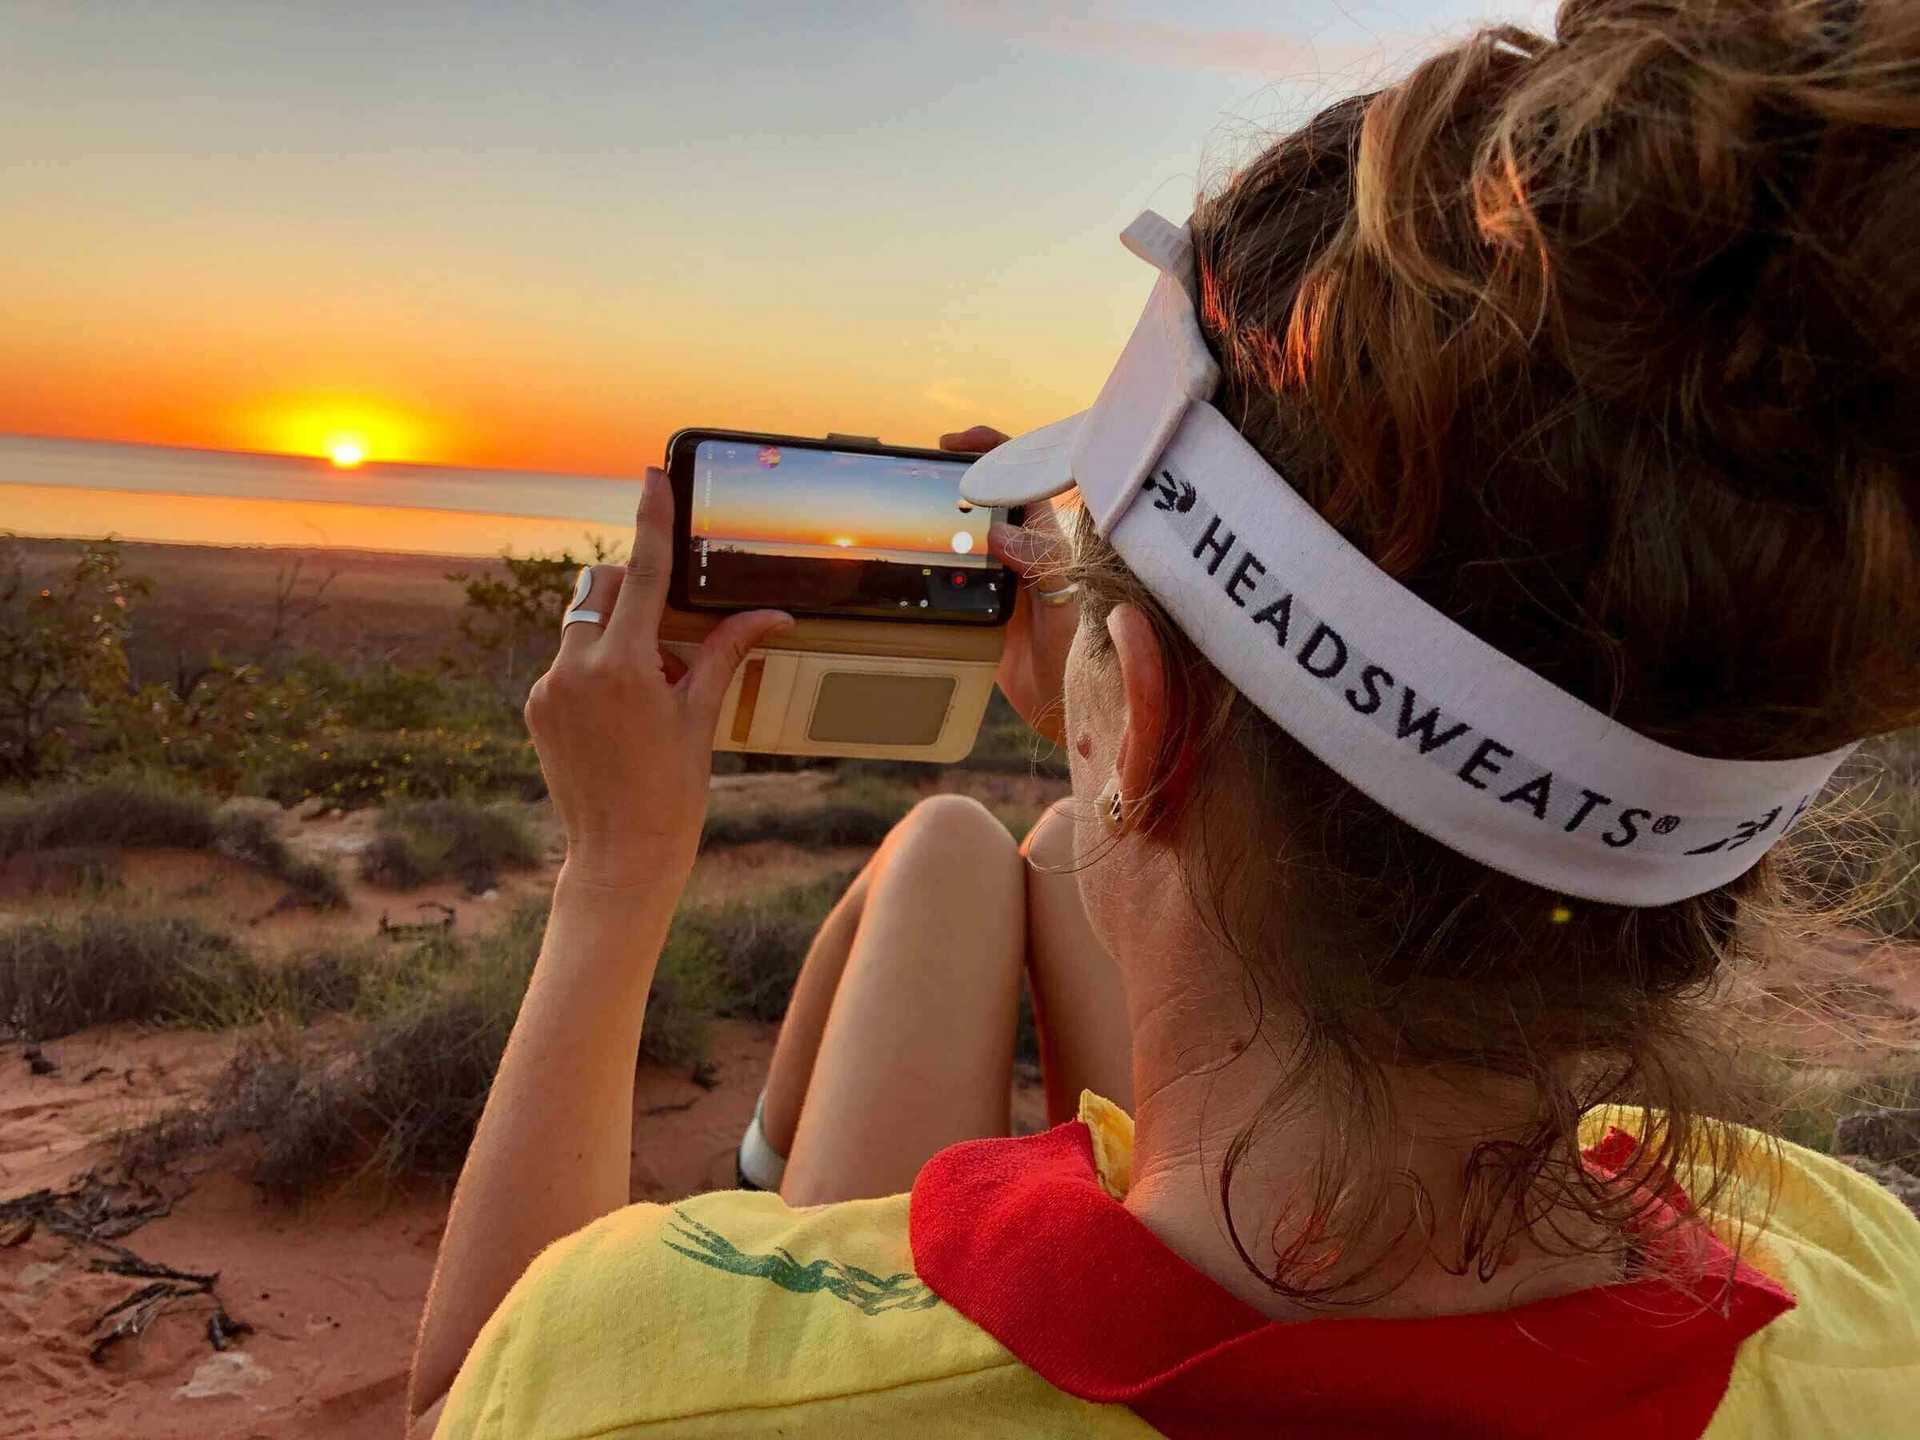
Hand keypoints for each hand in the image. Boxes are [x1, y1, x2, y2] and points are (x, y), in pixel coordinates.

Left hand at [523, 468, 792, 891]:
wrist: (620, 857)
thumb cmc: (672, 793)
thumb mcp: (702, 717)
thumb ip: (724, 653)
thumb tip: (772, 615)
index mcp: (623, 667)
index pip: (640, 574)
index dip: (649, 520)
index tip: (651, 475)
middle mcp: (575, 669)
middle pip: (600, 589)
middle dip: (631, 593)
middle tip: (668, 640)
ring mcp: (548, 688)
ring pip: (582, 625)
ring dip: (617, 637)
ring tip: (649, 695)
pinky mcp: (536, 707)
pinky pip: (568, 662)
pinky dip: (598, 670)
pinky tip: (623, 719)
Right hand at [941, 425, 1078, 746]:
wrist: (1066, 711)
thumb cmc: (1079, 656)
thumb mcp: (1064, 606)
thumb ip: (1039, 565)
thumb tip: (999, 534)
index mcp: (1047, 539)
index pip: (1023, 477)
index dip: (992, 450)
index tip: (954, 443)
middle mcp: (1021, 552)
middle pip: (986, 499)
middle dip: (953, 480)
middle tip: (918, 476)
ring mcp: (998, 579)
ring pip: (964, 534)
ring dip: (938, 521)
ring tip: (906, 514)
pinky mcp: (978, 609)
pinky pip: (951, 575)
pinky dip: (930, 562)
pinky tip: (909, 562)